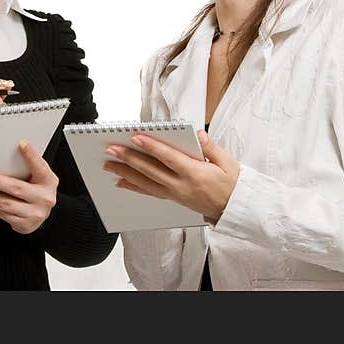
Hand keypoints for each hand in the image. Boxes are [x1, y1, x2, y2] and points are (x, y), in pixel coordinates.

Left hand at [0, 140, 58, 234]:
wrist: (40, 213)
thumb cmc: (36, 189)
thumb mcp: (38, 176)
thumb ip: (27, 166)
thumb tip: (4, 153)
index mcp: (48, 181)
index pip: (40, 167)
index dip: (31, 156)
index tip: (21, 144)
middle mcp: (44, 198)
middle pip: (16, 188)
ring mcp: (35, 213)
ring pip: (5, 204)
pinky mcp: (24, 225)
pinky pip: (1, 214)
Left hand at [103, 130, 240, 223]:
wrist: (234, 209)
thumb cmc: (232, 183)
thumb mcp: (228, 162)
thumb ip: (211, 147)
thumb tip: (198, 134)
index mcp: (196, 173)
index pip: (169, 158)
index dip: (151, 147)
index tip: (136, 137)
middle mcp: (182, 185)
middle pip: (151, 170)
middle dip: (130, 158)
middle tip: (111, 149)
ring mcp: (176, 194)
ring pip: (146, 183)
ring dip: (126, 173)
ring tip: (109, 164)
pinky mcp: (173, 198)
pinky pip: (150, 192)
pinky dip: (134, 187)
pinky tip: (121, 181)